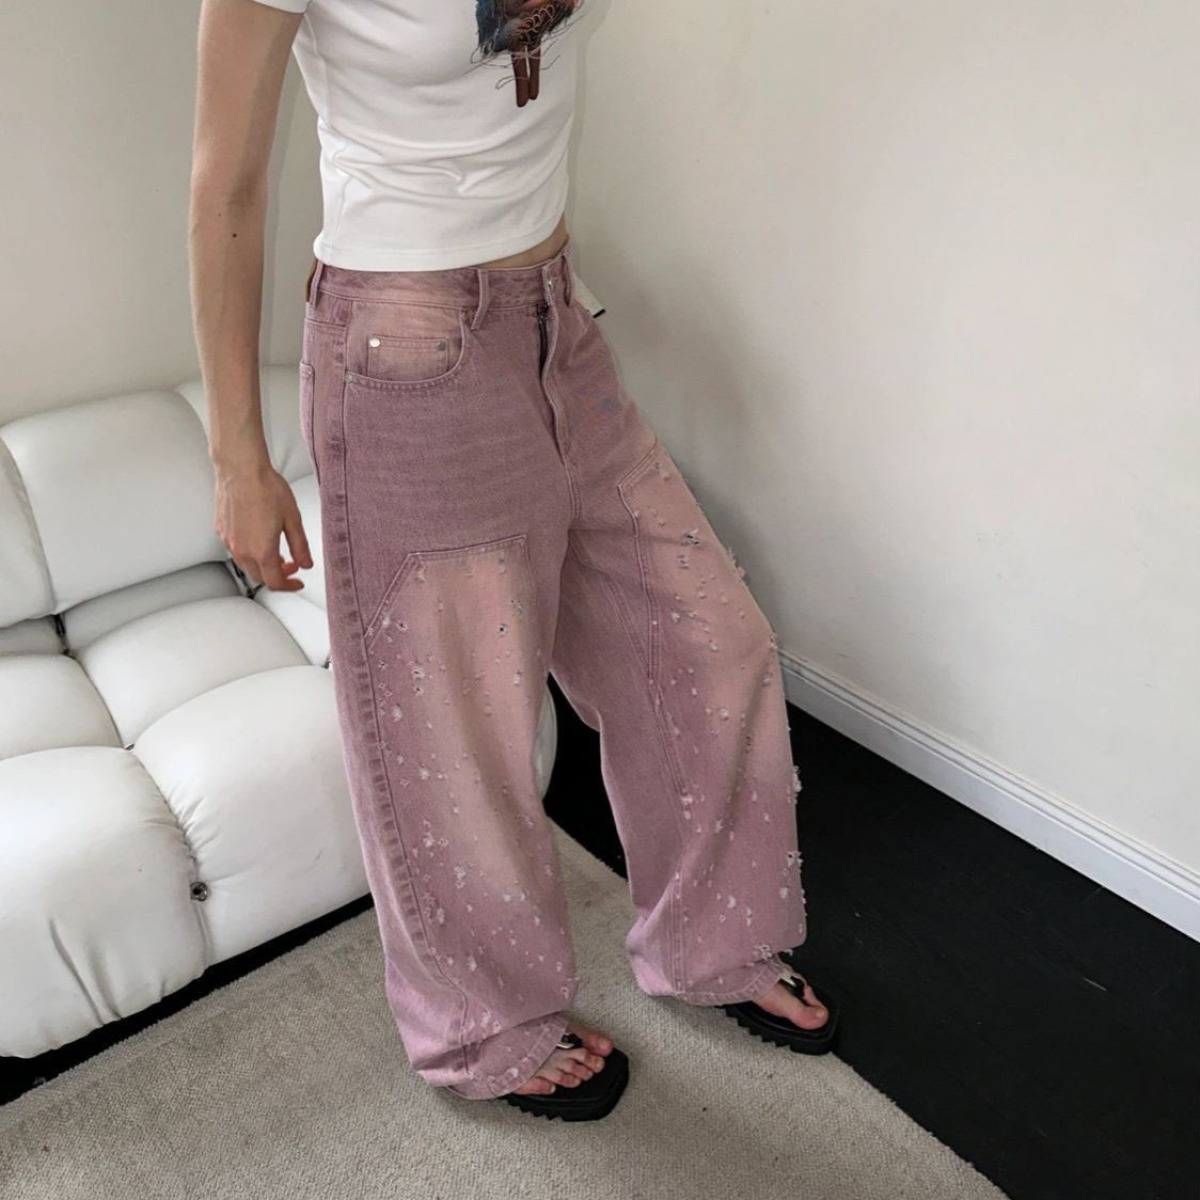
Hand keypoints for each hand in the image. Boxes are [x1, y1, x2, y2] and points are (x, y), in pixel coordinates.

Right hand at [214, 451, 313, 590]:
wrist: (241, 469)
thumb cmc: (266, 488)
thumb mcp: (293, 519)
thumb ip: (300, 546)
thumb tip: (306, 564)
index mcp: (262, 551)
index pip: (275, 583)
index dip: (289, 586)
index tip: (298, 582)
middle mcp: (242, 550)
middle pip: (260, 577)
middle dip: (277, 576)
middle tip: (291, 565)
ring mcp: (229, 541)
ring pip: (246, 565)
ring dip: (263, 565)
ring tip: (277, 551)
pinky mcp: (221, 531)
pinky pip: (236, 551)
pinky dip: (250, 553)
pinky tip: (259, 538)